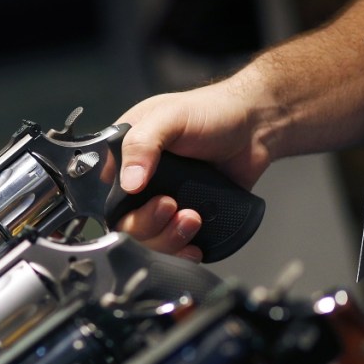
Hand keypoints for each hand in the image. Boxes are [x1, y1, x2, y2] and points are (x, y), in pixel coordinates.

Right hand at [114, 80, 271, 260]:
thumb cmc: (212, 112)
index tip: (156, 199)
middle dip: (150, 225)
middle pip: (127, 225)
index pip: (108, 196)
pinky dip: (181, 252)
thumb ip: (142, 144)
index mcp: (126, 158)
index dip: (124, 209)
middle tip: (174, 207)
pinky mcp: (185, 216)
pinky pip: (173, 245)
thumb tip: (129, 183)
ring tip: (193, 219)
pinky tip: (193, 245)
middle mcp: (140, 183)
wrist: (255, 128)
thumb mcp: (169, 117)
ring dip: (168, 238)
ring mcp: (163, 202)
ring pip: (149, 240)